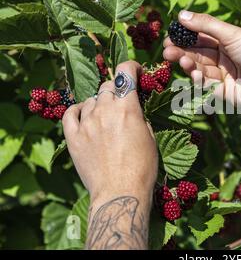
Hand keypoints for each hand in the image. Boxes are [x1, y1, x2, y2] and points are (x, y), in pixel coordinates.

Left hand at [62, 61, 157, 203]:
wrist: (120, 192)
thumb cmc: (142, 168)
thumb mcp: (151, 138)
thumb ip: (140, 118)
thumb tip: (133, 109)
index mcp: (128, 109)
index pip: (125, 72)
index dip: (131, 67)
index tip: (135, 72)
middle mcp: (105, 110)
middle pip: (107, 85)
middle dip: (117, 89)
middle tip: (122, 100)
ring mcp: (86, 123)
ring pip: (91, 99)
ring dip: (100, 102)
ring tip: (106, 116)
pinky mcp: (73, 137)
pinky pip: (71, 113)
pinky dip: (78, 110)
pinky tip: (84, 114)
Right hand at [163, 10, 240, 106]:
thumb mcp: (231, 34)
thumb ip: (205, 25)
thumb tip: (180, 14)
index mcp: (230, 42)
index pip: (202, 38)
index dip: (186, 37)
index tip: (169, 35)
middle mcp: (226, 59)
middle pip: (198, 54)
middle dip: (181, 51)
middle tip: (166, 49)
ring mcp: (224, 77)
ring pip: (199, 69)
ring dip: (187, 63)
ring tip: (175, 57)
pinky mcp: (224, 94)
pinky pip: (206, 85)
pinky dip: (197, 78)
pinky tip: (193, 71)